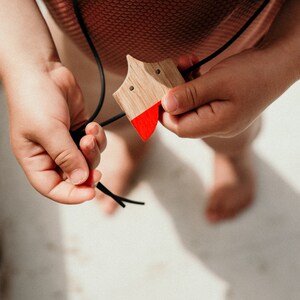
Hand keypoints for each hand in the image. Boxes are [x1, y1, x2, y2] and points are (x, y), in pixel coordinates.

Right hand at [5, 63, 105, 203]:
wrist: (42, 70)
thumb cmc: (34, 99)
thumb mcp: (48, 131)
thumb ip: (66, 157)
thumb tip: (80, 180)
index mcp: (35, 160)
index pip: (52, 188)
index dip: (71, 195)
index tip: (90, 193)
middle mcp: (51, 154)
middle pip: (74, 176)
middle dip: (88, 170)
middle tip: (95, 165)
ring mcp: (67, 143)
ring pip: (88, 160)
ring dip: (93, 150)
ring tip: (89, 133)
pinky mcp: (79, 130)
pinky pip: (95, 144)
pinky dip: (97, 138)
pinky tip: (92, 126)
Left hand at [160, 48, 294, 137]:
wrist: (278, 63)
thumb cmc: (254, 72)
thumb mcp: (219, 81)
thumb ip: (190, 95)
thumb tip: (165, 105)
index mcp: (218, 125)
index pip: (179, 128)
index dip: (163, 112)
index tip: (156, 92)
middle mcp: (217, 125)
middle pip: (182, 117)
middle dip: (172, 94)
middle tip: (172, 70)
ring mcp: (218, 116)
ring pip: (189, 106)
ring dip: (182, 85)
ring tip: (186, 63)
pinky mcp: (219, 106)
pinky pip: (198, 99)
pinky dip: (192, 83)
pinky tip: (194, 67)